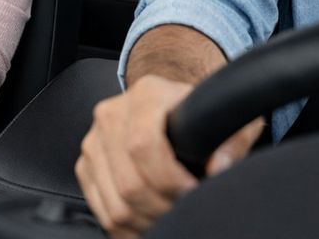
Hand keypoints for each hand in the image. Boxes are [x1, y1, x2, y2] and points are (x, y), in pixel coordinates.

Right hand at [75, 74, 262, 236]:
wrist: (170, 106)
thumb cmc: (198, 114)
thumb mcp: (223, 118)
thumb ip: (232, 140)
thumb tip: (219, 167)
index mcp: (146, 93)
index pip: (143, 144)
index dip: (170, 180)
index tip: (194, 191)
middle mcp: (113, 112)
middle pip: (129, 181)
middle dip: (163, 207)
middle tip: (186, 210)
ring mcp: (95, 139)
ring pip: (116, 203)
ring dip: (146, 221)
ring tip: (172, 216)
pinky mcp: (86, 164)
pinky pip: (101, 209)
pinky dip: (127, 227)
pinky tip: (151, 222)